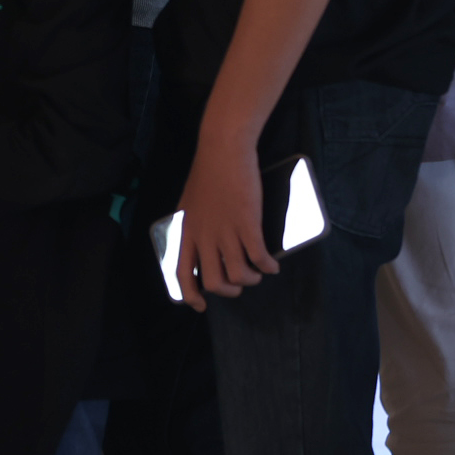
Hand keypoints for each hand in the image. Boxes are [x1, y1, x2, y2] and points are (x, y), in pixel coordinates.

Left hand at [173, 136, 278, 309]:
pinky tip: (273, 266)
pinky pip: (258, 258)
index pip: (182, 273)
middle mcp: (204, 235)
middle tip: (238, 285)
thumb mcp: (191, 203)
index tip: (201, 305)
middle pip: (214, 282)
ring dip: (250, 280)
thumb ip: (196, 225)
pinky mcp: (247, 224)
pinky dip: (268, 267)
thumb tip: (205, 244)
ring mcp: (225, 231)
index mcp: (187, 230)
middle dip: (229, 291)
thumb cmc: (209, 172)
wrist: (223, 149)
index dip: (191, 295)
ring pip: (238, 275)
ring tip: (257, 274)